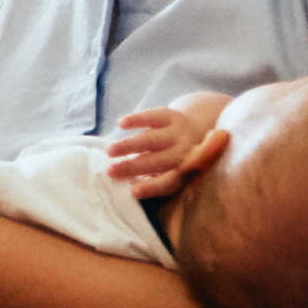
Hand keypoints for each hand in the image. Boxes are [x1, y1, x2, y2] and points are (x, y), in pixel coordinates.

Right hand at [107, 107, 230, 199]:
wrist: (197, 130)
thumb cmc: (174, 160)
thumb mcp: (171, 173)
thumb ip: (154, 180)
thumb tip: (126, 187)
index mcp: (184, 171)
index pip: (169, 182)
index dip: (152, 187)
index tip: (133, 192)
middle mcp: (185, 152)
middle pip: (157, 161)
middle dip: (133, 166)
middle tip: (110, 171)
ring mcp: (178, 132)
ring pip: (152, 139)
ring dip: (130, 145)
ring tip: (110, 151)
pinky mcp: (170, 116)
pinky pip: (153, 116)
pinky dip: (137, 119)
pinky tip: (120, 124)